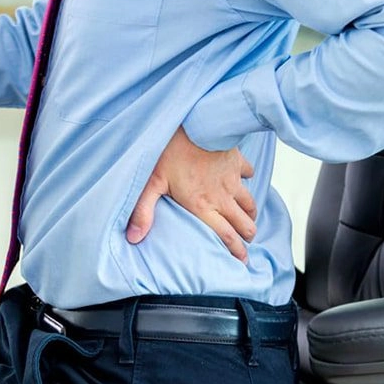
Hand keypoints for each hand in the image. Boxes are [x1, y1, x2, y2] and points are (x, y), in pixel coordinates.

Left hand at [128, 127, 256, 261]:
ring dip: (250, 213)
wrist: (196, 122)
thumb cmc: (171, 151)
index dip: (236, 251)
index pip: (225, 236)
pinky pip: (248, 173)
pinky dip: (247, 178)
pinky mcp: (237, 161)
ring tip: (248, 218)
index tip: (242, 261)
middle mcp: (222, 196)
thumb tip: (134, 238)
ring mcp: (232, 179)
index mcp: (202, 205)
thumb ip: (143, 212)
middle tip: (246, 241)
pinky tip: (243, 178)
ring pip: (249, 203)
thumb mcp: (152, 183)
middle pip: (243, 223)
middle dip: (247, 236)